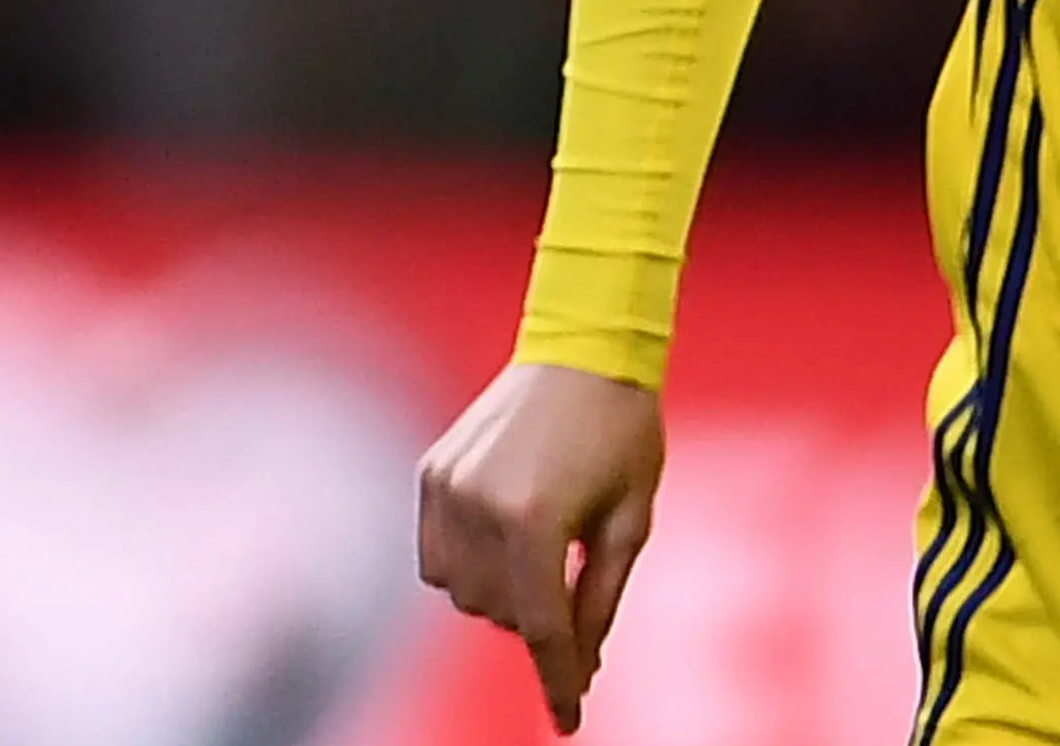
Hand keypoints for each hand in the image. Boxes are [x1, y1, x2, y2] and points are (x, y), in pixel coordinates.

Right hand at [417, 361, 665, 733]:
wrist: (583, 350)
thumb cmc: (622, 434)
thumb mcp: (629, 524)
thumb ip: (599, 601)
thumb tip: (578, 666)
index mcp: (536, 518)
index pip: (545, 628)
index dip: (559, 681)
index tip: (568, 722)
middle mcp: (480, 505)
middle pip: (502, 616)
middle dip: (540, 620)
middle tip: (572, 579)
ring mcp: (446, 487)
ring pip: (464, 594)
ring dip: (502, 594)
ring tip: (540, 550)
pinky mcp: (430, 473)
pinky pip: (437, 558)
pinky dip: (469, 566)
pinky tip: (502, 537)